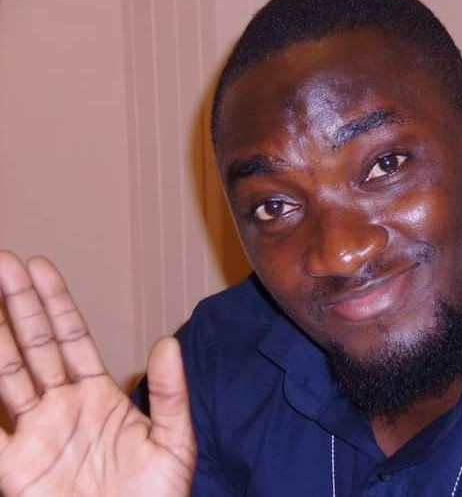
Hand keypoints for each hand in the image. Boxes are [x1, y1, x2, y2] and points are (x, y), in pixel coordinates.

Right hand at [0, 251, 196, 496]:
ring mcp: (35, 436)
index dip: (55, 303)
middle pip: (34, 345)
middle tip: (4, 262)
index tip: (40, 267)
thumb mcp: (174, 442)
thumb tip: (167, 344)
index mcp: (98, 397)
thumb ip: (171, 394)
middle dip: (19, 304)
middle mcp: (61, 409)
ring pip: (6, 376)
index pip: (71, 339)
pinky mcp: (15, 470)